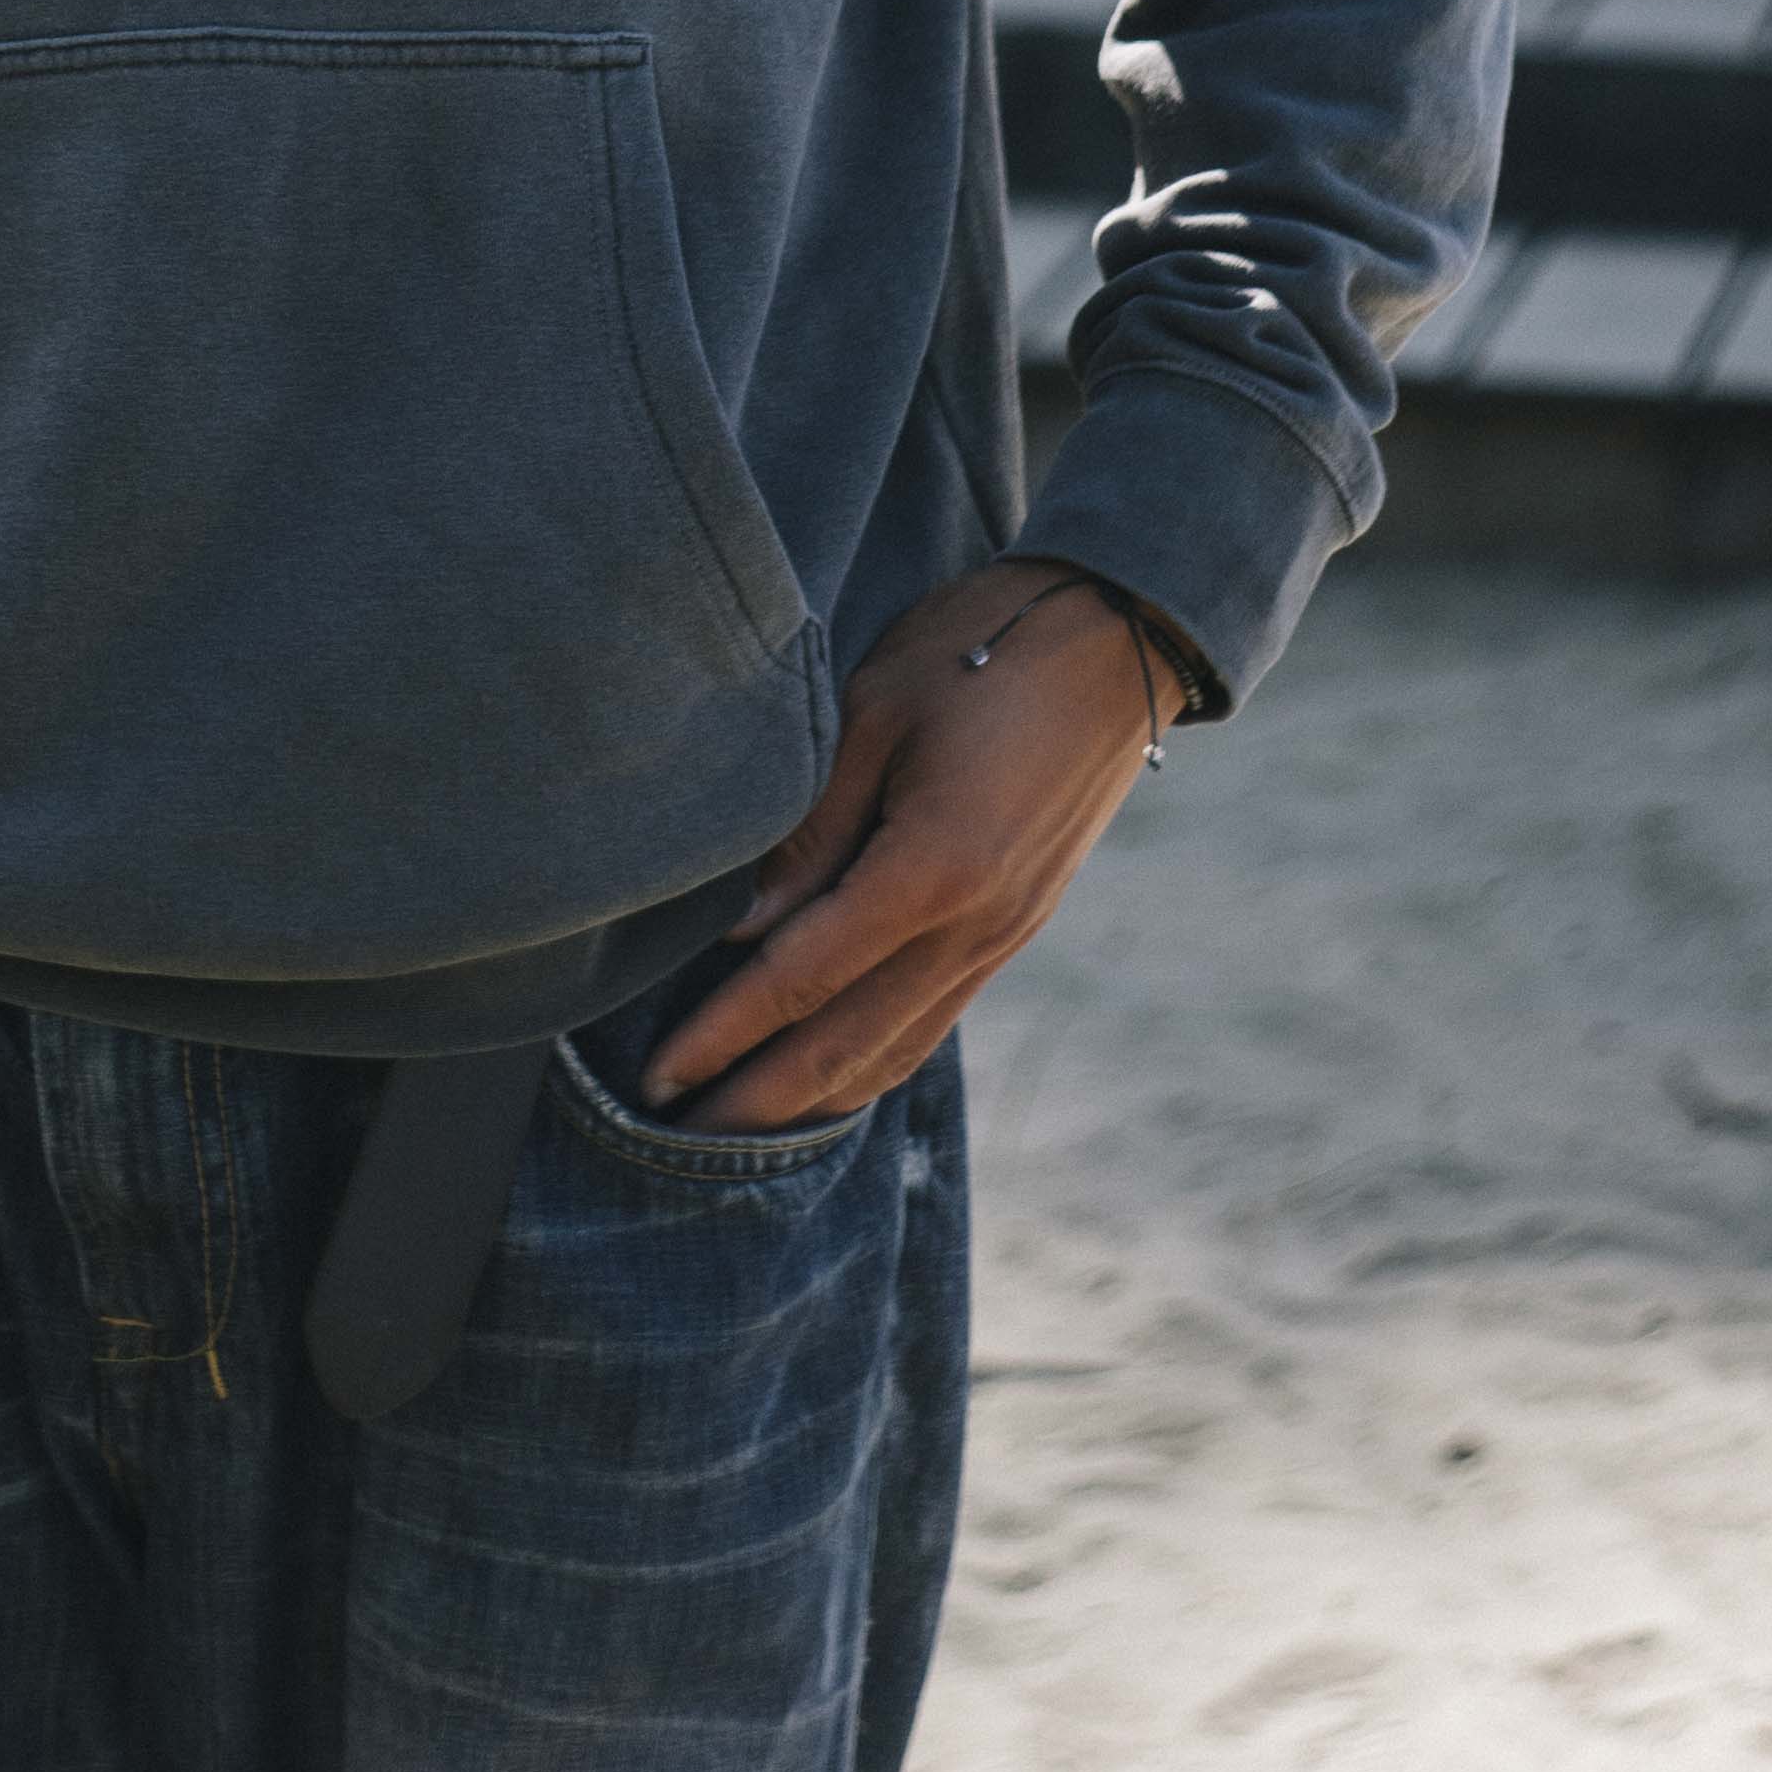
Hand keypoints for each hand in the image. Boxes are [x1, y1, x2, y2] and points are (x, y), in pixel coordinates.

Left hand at [644, 561, 1166, 1131]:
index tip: (657, 1073)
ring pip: (894, 1048)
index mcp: (935, 869)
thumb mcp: (873, 712)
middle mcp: (976, 926)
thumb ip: (809, 833)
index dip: (723, 1033)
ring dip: (811, 1098)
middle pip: (846, 1043)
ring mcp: (1005, 937)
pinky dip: (871, 1063)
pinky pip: (932, 1021)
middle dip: (755, 1098)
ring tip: (734, 1127)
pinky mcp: (1016, 930)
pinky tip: (829, 1079)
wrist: (1114, 638)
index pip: (802, 977)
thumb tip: (742, 931)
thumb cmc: (982, 650)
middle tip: (671, 1133)